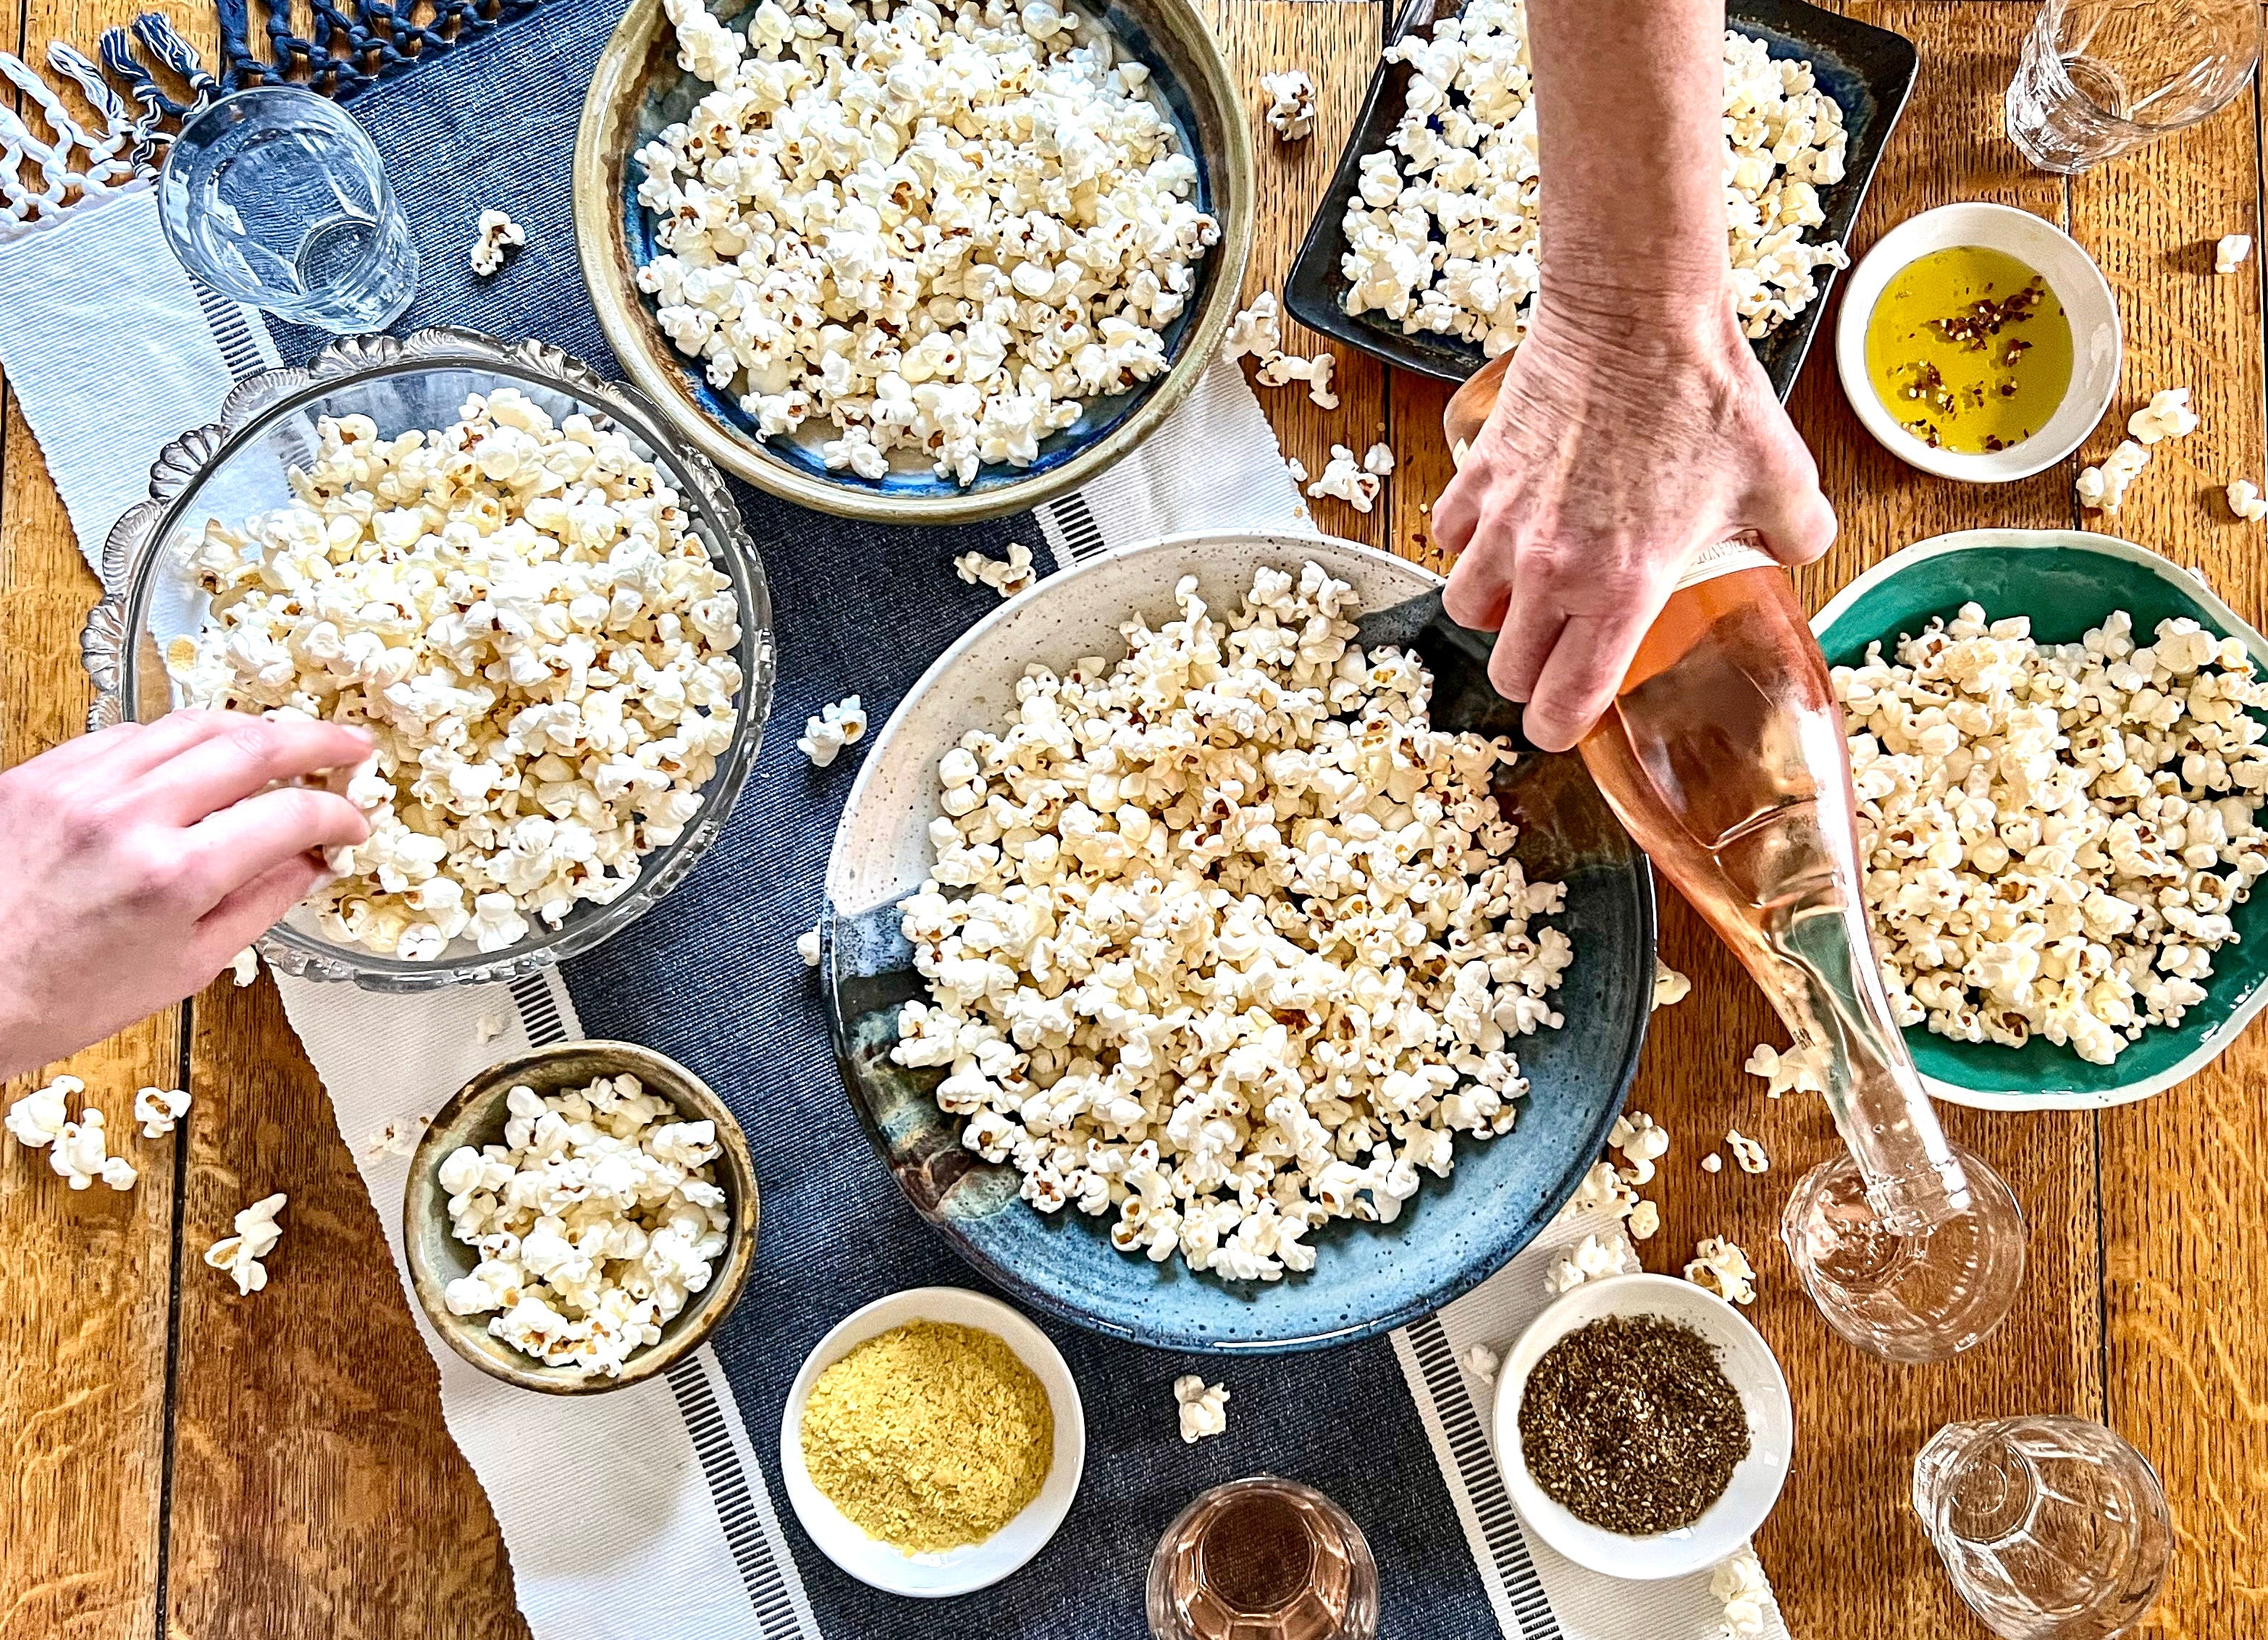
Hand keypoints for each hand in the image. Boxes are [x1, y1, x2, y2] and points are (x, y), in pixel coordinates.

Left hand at [0, 710, 372, 1078]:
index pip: (289, 814)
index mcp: (175, 876)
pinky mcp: (41, 773)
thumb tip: (309, 861)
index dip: (338, 814)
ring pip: (192, 724)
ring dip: (252, 730)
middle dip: (318, 742)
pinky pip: (130, 734)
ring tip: (282, 745)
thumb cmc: (63, 998)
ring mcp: (81, 785)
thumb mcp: (185, 968)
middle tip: (352, 749)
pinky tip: (196, 760)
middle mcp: (130, 816)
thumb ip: (258, 904)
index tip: (353, 824)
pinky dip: (178, 739)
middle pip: (252, 746)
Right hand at [1432, 298, 1836, 749]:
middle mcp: (1550, 570)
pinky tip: (1505, 524)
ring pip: (1467, 608)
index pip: (1563, 704)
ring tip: (1526, 587)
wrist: (1636, 313)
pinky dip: (1470, 542)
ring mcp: (1504, 524)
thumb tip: (1799, 550)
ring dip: (1496, 610)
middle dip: (1531, 672)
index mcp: (1622, 590)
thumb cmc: (1704, 393)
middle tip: (1558, 650)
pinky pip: (1450, 538)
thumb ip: (1796, 534)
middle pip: (1507, 670)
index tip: (1567, 722)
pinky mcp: (1478, 477)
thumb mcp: (1779, 477)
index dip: (1561, 728)